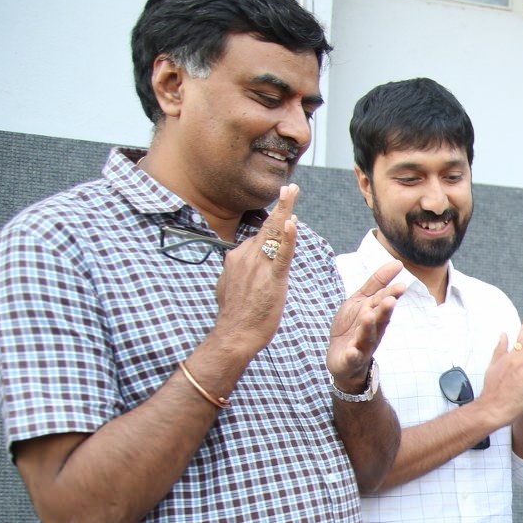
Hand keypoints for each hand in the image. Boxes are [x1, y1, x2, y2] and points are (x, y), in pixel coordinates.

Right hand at [213, 184, 297, 357]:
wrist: (234, 334)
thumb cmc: (236, 316)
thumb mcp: (230, 286)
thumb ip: (238, 271)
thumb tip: (238, 264)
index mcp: (238, 258)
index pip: (258, 236)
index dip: (272, 222)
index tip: (282, 208)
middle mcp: (245, 256)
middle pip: (266, 227)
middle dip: (280, 206)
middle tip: (291, 187)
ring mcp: (257, 266)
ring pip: (273, 233)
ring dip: (284, 211)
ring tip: (292, 192)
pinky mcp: (271, 278)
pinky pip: (281, 254)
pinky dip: (287, 237)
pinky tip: (291, 222)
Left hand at [329, 258, 406, 391]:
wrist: (343, 359)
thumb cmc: (354, 327)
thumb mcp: (362, 301)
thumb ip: (377, 283)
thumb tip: (398, 263)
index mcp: (375, 315)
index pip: (384, 302)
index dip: (391, 294)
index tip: (401, 285)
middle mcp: (372, 330)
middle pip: (379, 320)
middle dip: (384, 310)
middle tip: (390, 300)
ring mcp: (362, 346)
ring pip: (367, 336)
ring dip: (368, 327)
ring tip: (368, 316)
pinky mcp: (350, 360)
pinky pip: (352, 357)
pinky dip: (353, 355)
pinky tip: (352, 351)